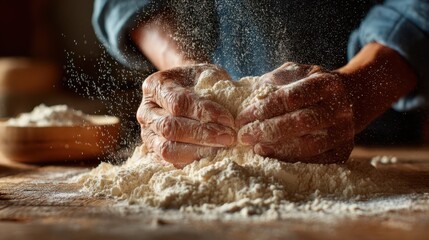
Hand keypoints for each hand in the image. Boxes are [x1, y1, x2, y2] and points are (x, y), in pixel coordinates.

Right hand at [137, 64, 235, 167]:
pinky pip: (171, 162)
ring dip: (198, 151)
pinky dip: (193, 161)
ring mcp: (147, 133)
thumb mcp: (209, 75)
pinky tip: (213, 156)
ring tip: (222, 148)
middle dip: (202, 135)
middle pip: (170, 128)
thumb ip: (217, 89)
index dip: (203, 113)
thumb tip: (230, 116)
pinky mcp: (154, 152)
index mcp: (155, 86)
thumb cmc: (202, 82)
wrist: (191, 90)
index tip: (228, 119)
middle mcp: (146, 111)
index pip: (177, 103)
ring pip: (167, 149)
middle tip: (229, 137)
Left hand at [236, 62, 353, 163]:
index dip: (264, 109)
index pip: (291, 98)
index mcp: (326, 84)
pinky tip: (269, 153)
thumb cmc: (313, 85)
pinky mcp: (342, 151)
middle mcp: (339, 108)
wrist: (350, 98)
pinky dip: (288, 158)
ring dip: (277, 148)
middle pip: (301, 122)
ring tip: (255, 146)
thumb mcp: (298, 72)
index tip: (242, 117)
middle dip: (267, 130)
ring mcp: (343, 131)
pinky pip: (313, 159)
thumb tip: (254, 94)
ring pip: (308, 145)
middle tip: (244, 135)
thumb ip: (277, 79)